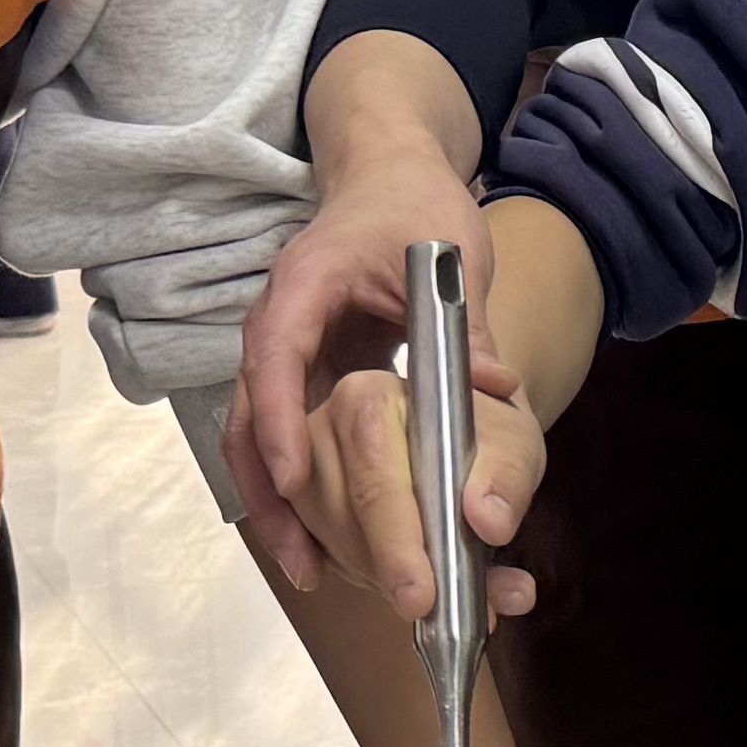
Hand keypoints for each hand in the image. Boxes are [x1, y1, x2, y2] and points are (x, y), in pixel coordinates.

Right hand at [236, 132, 494, 589]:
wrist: (390, 178)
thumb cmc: (416, 207)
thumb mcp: (451, 254)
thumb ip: (468, 325)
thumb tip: (498, 387)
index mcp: (305, 284)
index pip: (275, 355)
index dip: (281, 418)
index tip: (294, 474)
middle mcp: (278, 322)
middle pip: (249, 414)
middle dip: (269, 488)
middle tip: (300, 558)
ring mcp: (283, 351)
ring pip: (256, 436)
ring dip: (275, 502)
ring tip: (307, 568)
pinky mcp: (301, 374)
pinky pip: (285, 436)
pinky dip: (295, 486)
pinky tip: (321, 539)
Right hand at [299, 352, 542, 626]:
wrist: (464, 434)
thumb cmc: (484, 433)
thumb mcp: (513, 443)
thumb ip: (507, 479)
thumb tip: (490, 522)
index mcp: (368, 398)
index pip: (374, 478)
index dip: (395, 543)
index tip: (420, 596)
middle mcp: (322, 429)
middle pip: (345, 519)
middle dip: (392, 572)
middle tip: (430, 611)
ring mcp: (304, 471)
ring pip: (333, 545)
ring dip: (384, 578)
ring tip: (439, 586)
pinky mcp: (302, 508)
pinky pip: (326, 558)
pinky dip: (369, 579)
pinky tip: (405, 577)